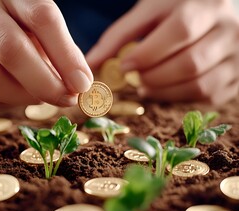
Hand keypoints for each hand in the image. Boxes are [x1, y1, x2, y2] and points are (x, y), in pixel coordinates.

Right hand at [0, 0, 92, 109]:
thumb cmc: (24, 27)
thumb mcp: (46, 29)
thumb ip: (64, 53)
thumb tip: (79, 86)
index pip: (41, 18)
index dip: (65, 57)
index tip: (82, 85)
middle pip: (10, 50)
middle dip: (45, 84)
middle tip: (67, 99)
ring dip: (25, 97)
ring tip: (42, 95)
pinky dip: (6, 103)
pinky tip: (18, 95)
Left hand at [86, 0, 238, 104]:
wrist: (212, 12)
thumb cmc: (175, 10)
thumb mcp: (149, 12)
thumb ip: (120, 35)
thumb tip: (91, 64)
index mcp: (206, 6)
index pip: (179, 32)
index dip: (148, 54)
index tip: (125, 65)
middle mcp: (228, 30)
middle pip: (190, 63)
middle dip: (154, 77)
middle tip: (135, 78)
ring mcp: (236, 56)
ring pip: (200, 85)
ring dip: (164, 92)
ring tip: (145, 86)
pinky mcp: (236, 77)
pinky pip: (207, 96)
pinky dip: (179, 98)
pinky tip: (164, 89)